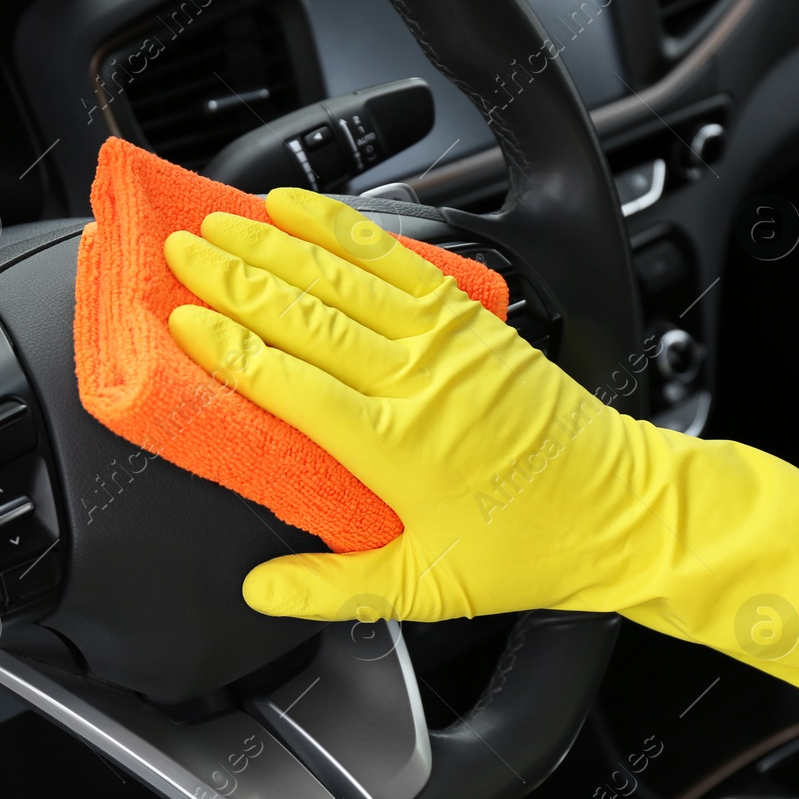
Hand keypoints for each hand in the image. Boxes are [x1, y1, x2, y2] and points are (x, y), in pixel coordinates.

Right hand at [165, 188, 798, 731]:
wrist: (620, 510)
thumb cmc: (525, 548)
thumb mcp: (423, 589)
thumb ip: (332, 589)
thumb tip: (261, 588)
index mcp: (395, 446)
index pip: (289, 382)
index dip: (228, 347)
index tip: (179, 321)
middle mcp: (417, 380)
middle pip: (306, 315)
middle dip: (234, 277)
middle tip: (177, 252)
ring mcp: (446, 340)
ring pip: (343, 276)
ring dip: (274, 244)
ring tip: (218, 220)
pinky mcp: (469, 318)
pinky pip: (395, 258)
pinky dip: (344, 228)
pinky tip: (303, 210)